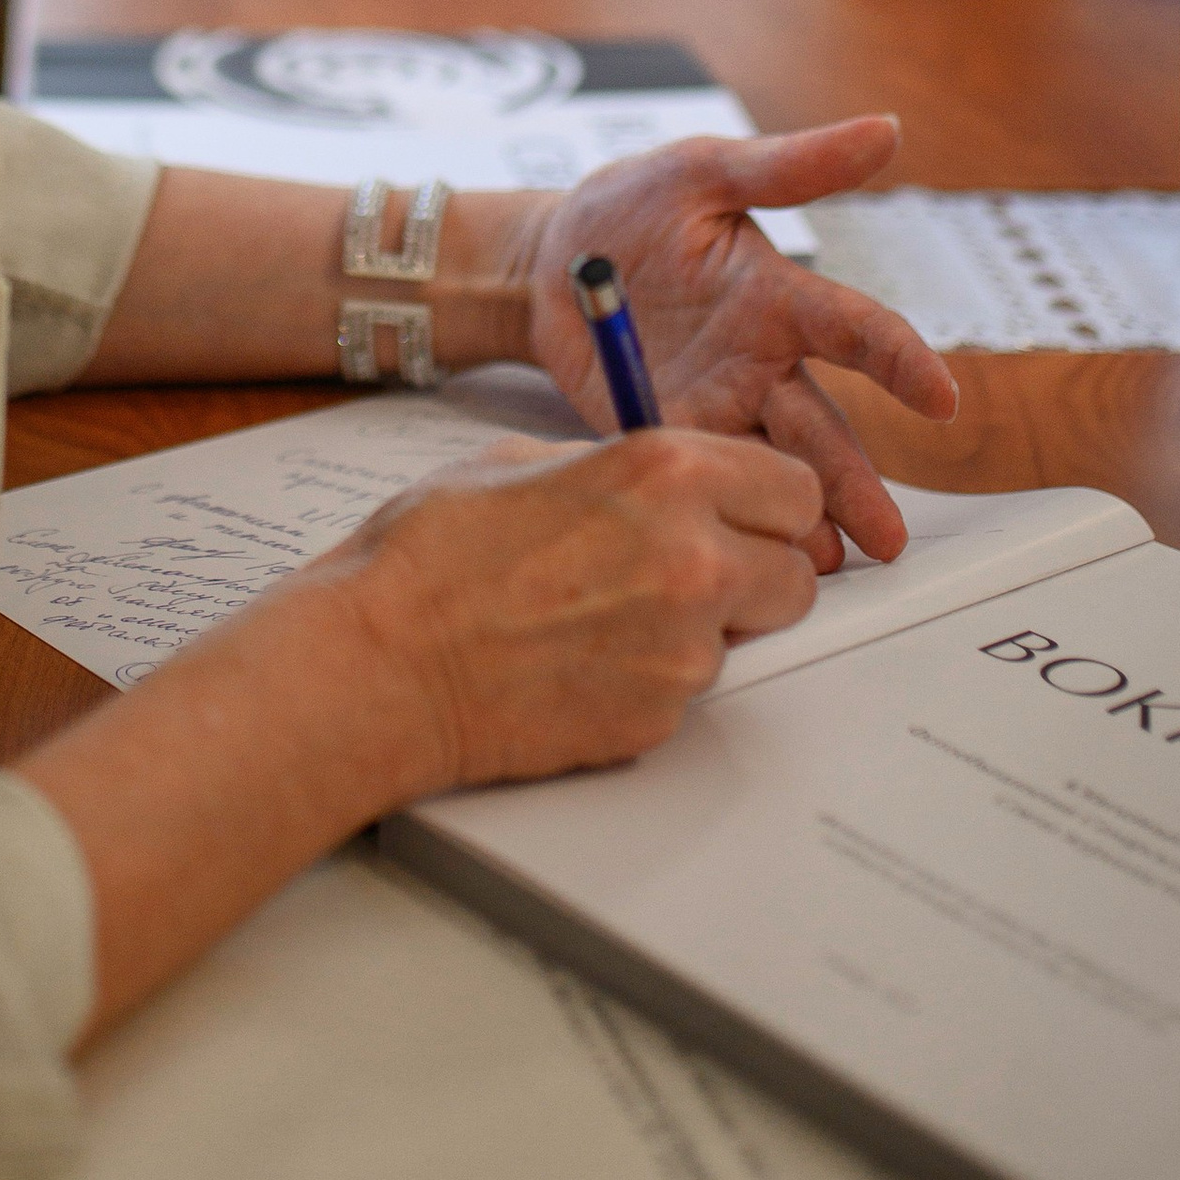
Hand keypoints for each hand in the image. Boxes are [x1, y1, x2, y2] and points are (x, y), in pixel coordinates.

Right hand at [317, 424, 831, 793]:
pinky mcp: (661, 718)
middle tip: (694, 571)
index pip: (795, 487)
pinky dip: (650, 679)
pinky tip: (580, 661)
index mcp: (665, 473)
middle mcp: (693, 557)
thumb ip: (613, 467)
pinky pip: (688, 692)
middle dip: (757, 570)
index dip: (770, 503)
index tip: (752, 514)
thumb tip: (652, 483)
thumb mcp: (520, 461)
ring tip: (605, 616)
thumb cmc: (426, 561)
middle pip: (798, 571)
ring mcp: (683, 648)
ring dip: (700, 628)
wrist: (381, 666)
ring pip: (743, 636)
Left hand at [510, 121, 956, 565]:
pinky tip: (750, 563)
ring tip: (825, 566)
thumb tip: (886, 130)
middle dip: (857, 483)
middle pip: (821, 428)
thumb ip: (790, 165)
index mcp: (778, 297)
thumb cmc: (631, 206)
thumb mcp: (701, 172)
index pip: (856, 329)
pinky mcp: (665, 436)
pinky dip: (731, 519)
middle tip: (889, 540)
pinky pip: (706, 482)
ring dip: (803, 517)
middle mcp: (761, 362)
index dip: (900, 361)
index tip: (939, 399)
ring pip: (774, 468)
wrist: (543, 261)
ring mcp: (717, 405)